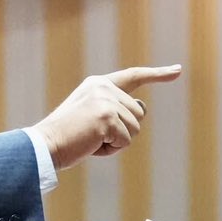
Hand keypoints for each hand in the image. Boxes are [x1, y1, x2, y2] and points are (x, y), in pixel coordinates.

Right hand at [35, 65, 180, 167]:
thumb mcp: (92, 117)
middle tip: (92, 135)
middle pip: (138, 115)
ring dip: (115, 142)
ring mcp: (106, 101)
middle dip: (121, 132)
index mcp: (99, 83)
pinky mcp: (107, 117)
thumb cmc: (67, 136)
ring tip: (89, 139)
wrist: (44, 145)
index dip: (157, 74)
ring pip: (134, 130)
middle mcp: (104, 87)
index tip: (177, 70)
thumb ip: (116, 109)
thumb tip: (142, 107)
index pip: (133, 76)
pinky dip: (110, 150)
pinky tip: (90, 144)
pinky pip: (125, 141)